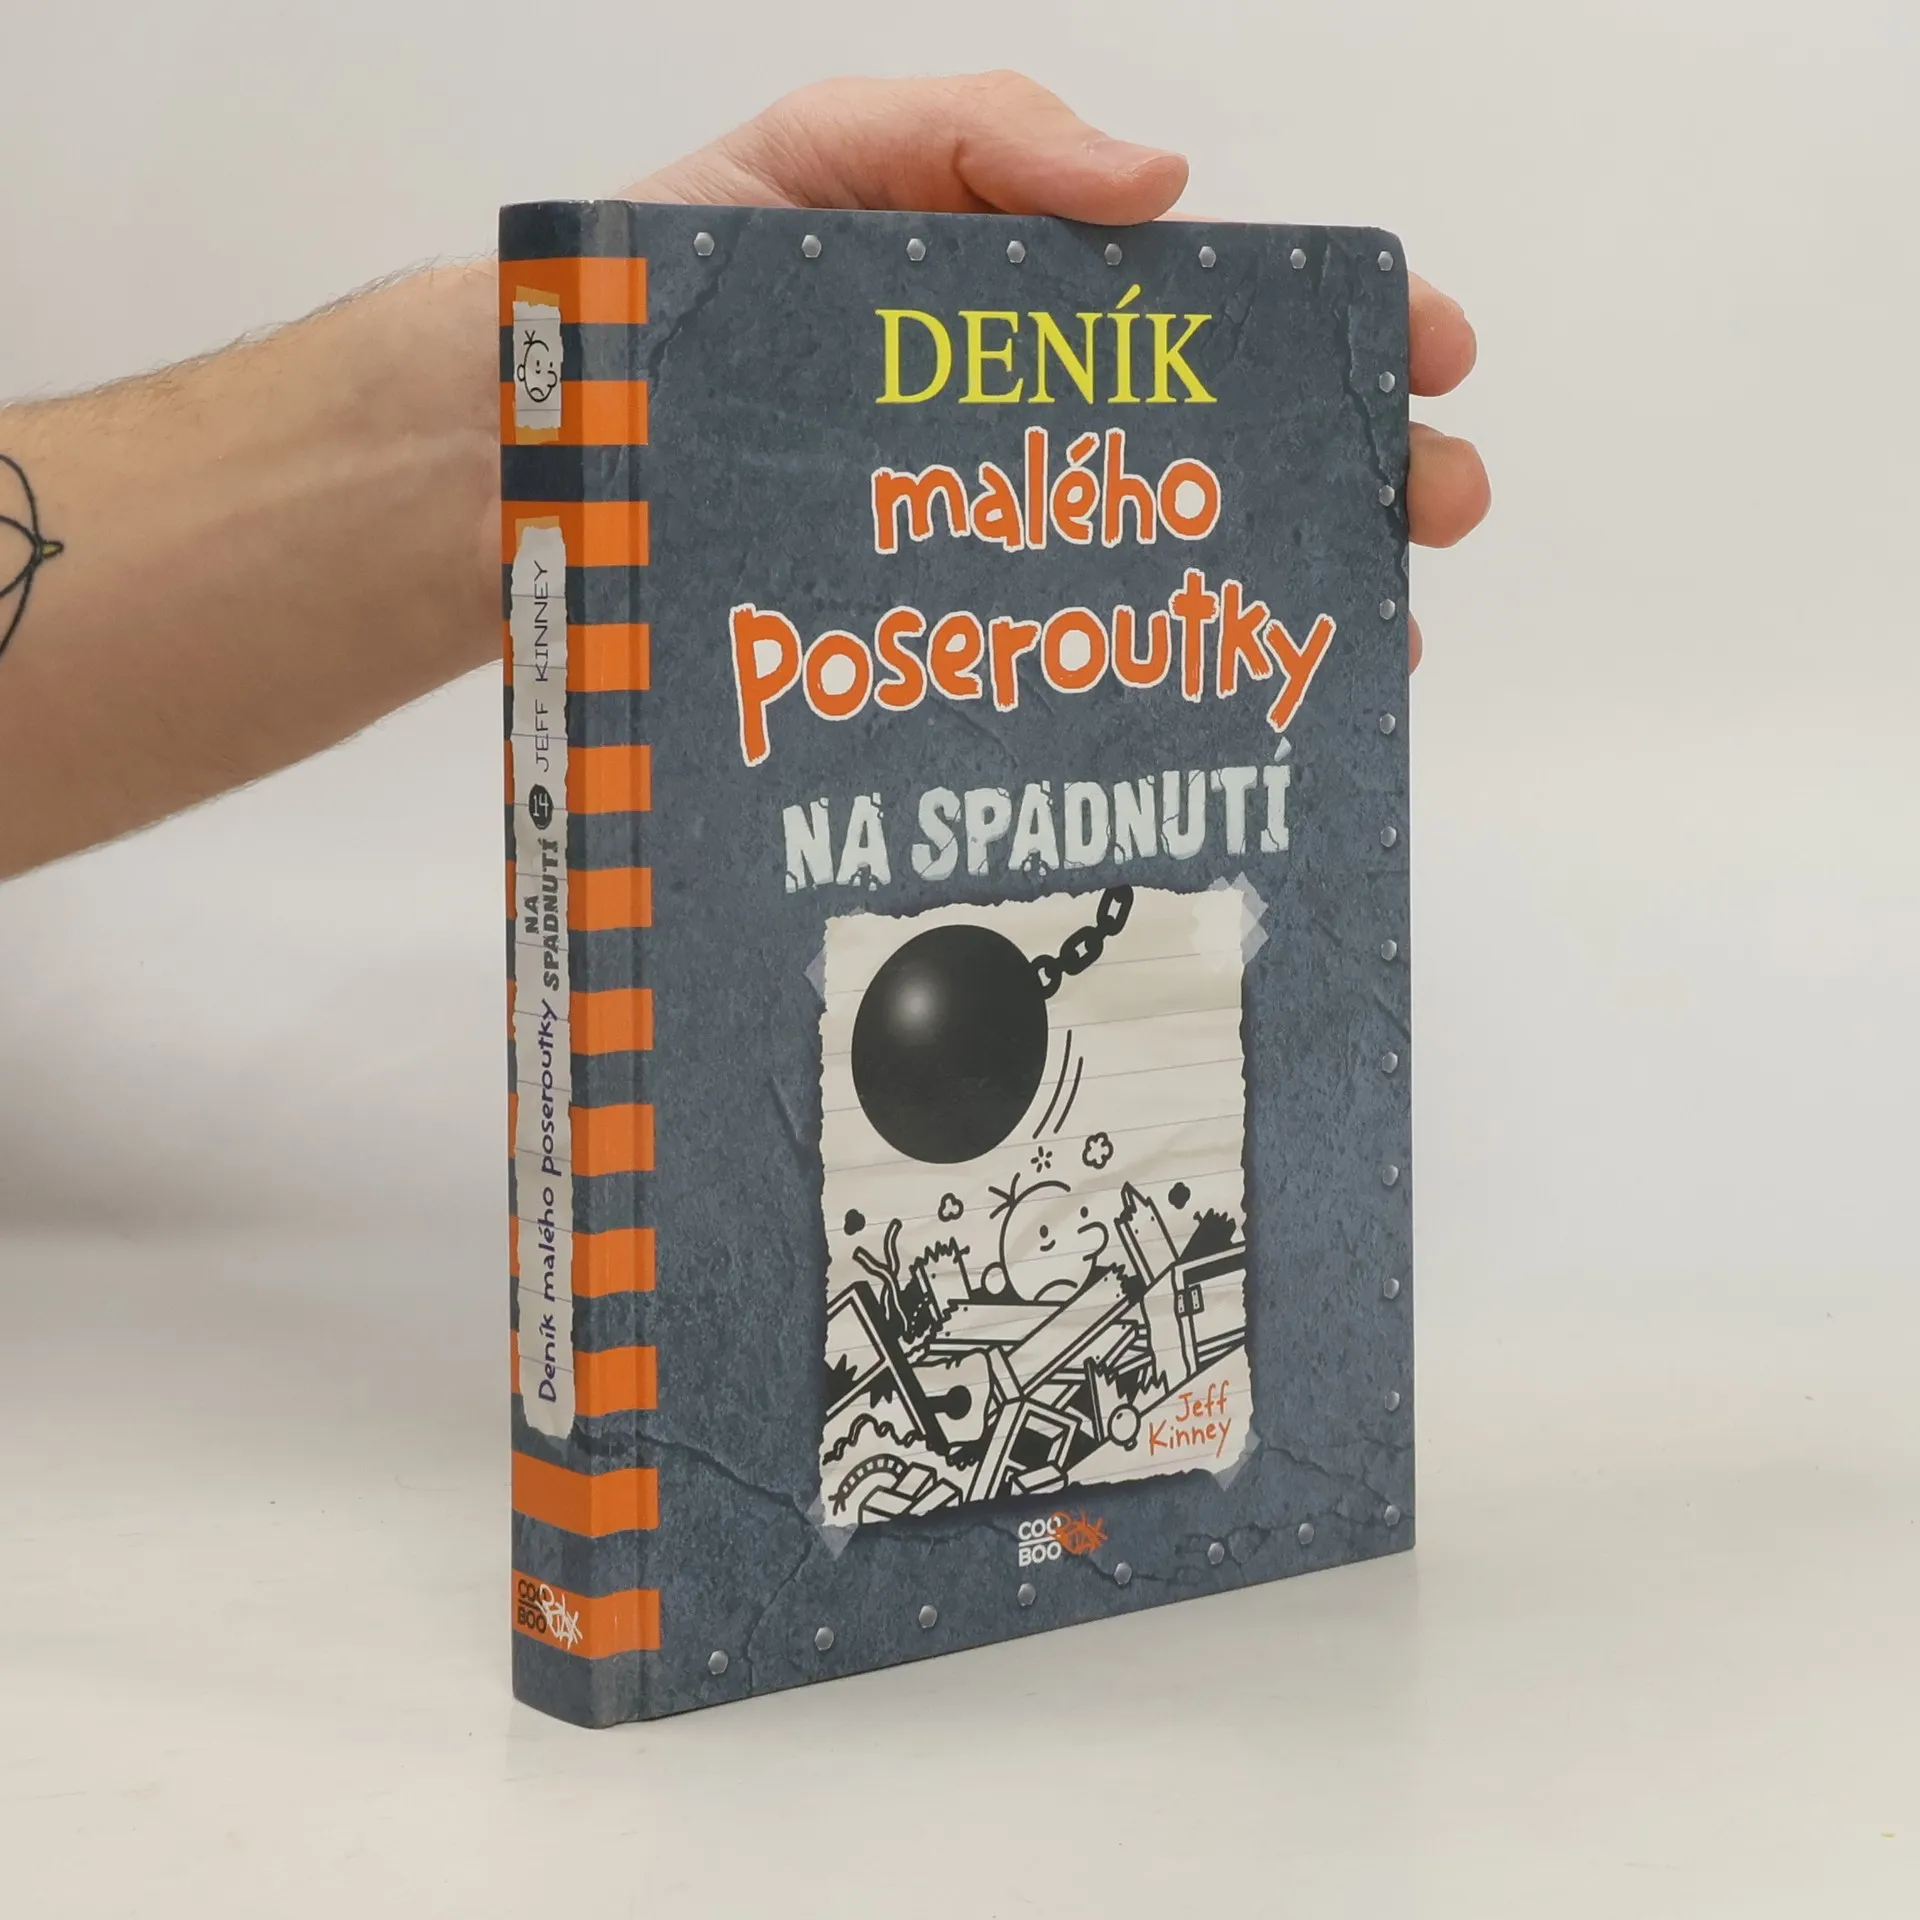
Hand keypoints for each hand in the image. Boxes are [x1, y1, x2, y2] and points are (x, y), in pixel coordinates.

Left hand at [626, 71, 1488, 666]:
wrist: (553, 434)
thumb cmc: (681, 281)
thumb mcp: (826, 154)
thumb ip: (982, 136)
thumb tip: (1163, 186)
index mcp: (1039, 314)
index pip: (1226, 320)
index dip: (1341, 330)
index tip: (1429, 355)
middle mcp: (1041, 441)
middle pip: (1235, 456)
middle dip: (1359, 475)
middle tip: (1431, 507)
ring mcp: (1001, 552)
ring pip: (1175, 581)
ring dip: (1293, 604)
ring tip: (1370, 637)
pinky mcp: (944, 648)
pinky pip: (1071, 676)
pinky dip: (1161, 699)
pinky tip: (1222, 726)